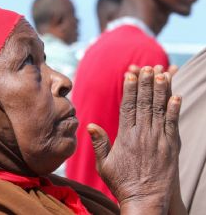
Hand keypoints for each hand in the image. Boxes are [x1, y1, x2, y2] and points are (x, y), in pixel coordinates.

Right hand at [88, 66, 181, 213]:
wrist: (144, 200)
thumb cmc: (121, 183)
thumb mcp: (104, 165)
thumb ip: (99, 143)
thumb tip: (90, 124)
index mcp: (125, 137)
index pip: (127, 106)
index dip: (129, 88)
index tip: (130, 74)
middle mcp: (142, 135)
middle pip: (143, 103)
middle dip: (145, 83)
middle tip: (147, 67)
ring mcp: (158, 140)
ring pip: (158, 109)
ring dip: (161, 90)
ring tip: (162, 73)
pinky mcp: (171, 147)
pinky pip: (172, 124)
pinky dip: (174, 109)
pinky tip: (176, 96)